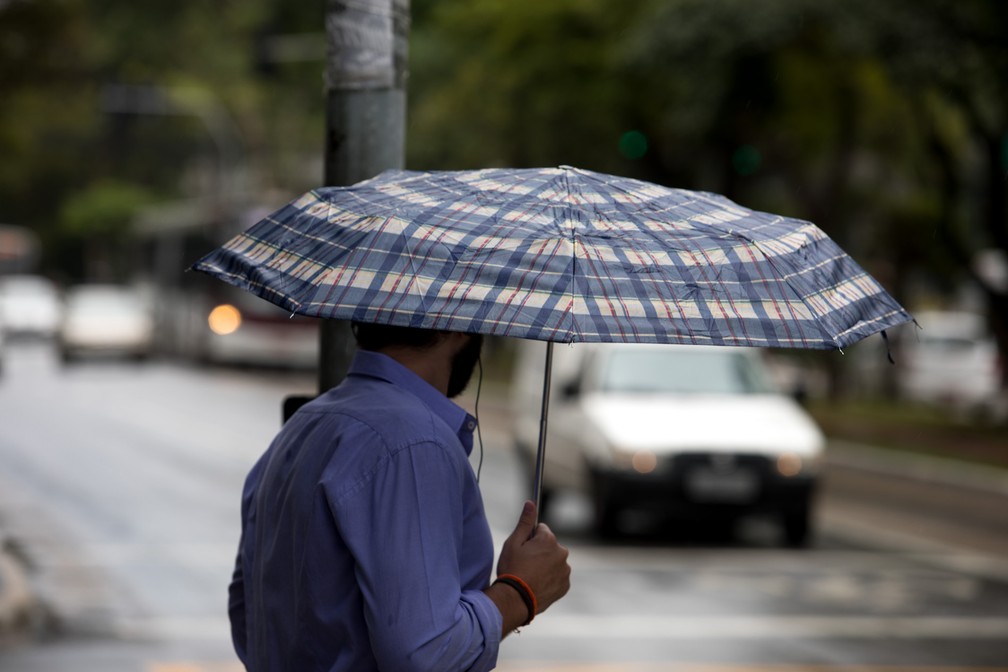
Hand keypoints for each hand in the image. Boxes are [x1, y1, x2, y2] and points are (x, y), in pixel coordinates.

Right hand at [495, 500, 570, 614]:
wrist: (516, 600)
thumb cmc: (512, 569)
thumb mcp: (513, 543)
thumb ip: (525, 522)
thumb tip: (531, 502)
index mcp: (549, 540)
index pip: (541, 530)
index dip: (530, 539)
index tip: (523, 550)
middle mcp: (562, 553)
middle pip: (550, 546)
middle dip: (540, 551)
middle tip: (525, 564)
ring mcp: (565, 570)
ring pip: (554, 561)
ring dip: (546, 565)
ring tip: (530, 576)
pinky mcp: (565, 585)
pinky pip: (558, 577)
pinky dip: (550, 579)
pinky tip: (537, 585)